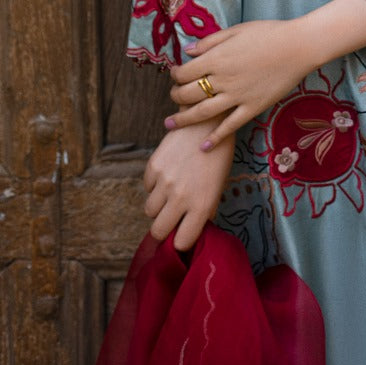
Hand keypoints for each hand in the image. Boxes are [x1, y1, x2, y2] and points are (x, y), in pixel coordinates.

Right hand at [144, 121, 235, 250]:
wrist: (206, 122)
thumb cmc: (217, 156)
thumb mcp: (218, 187)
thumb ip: (205, 211)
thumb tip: (191, 229)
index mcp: (201, 206)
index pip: (182, 242)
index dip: (182, 242)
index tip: (182, 236)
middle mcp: (180, 197)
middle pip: (158, 231)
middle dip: (164, 230)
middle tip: (170, 221)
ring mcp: (164, 182)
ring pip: (150, 210)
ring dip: (158, 207)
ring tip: (170, 194)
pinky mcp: (153, 166)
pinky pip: (147, 187)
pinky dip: (154, 185)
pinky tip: (167, 173)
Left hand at [167, 19, 317, 147]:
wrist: (297, 47)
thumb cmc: (267, 33)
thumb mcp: (235, 30)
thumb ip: (210, 41)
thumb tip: (188, 51)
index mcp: (217, 58)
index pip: (185, 72)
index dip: (176, 75)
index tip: (176, 75)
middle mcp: (223, 79)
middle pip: (189, 93)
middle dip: (176, 96)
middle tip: (173, 96)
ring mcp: (237, 96)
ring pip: (203, 112)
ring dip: (184, 119)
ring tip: (171, 124)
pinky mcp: (252, 107)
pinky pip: (230, 126)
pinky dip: (215, 137)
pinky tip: (204, 146)